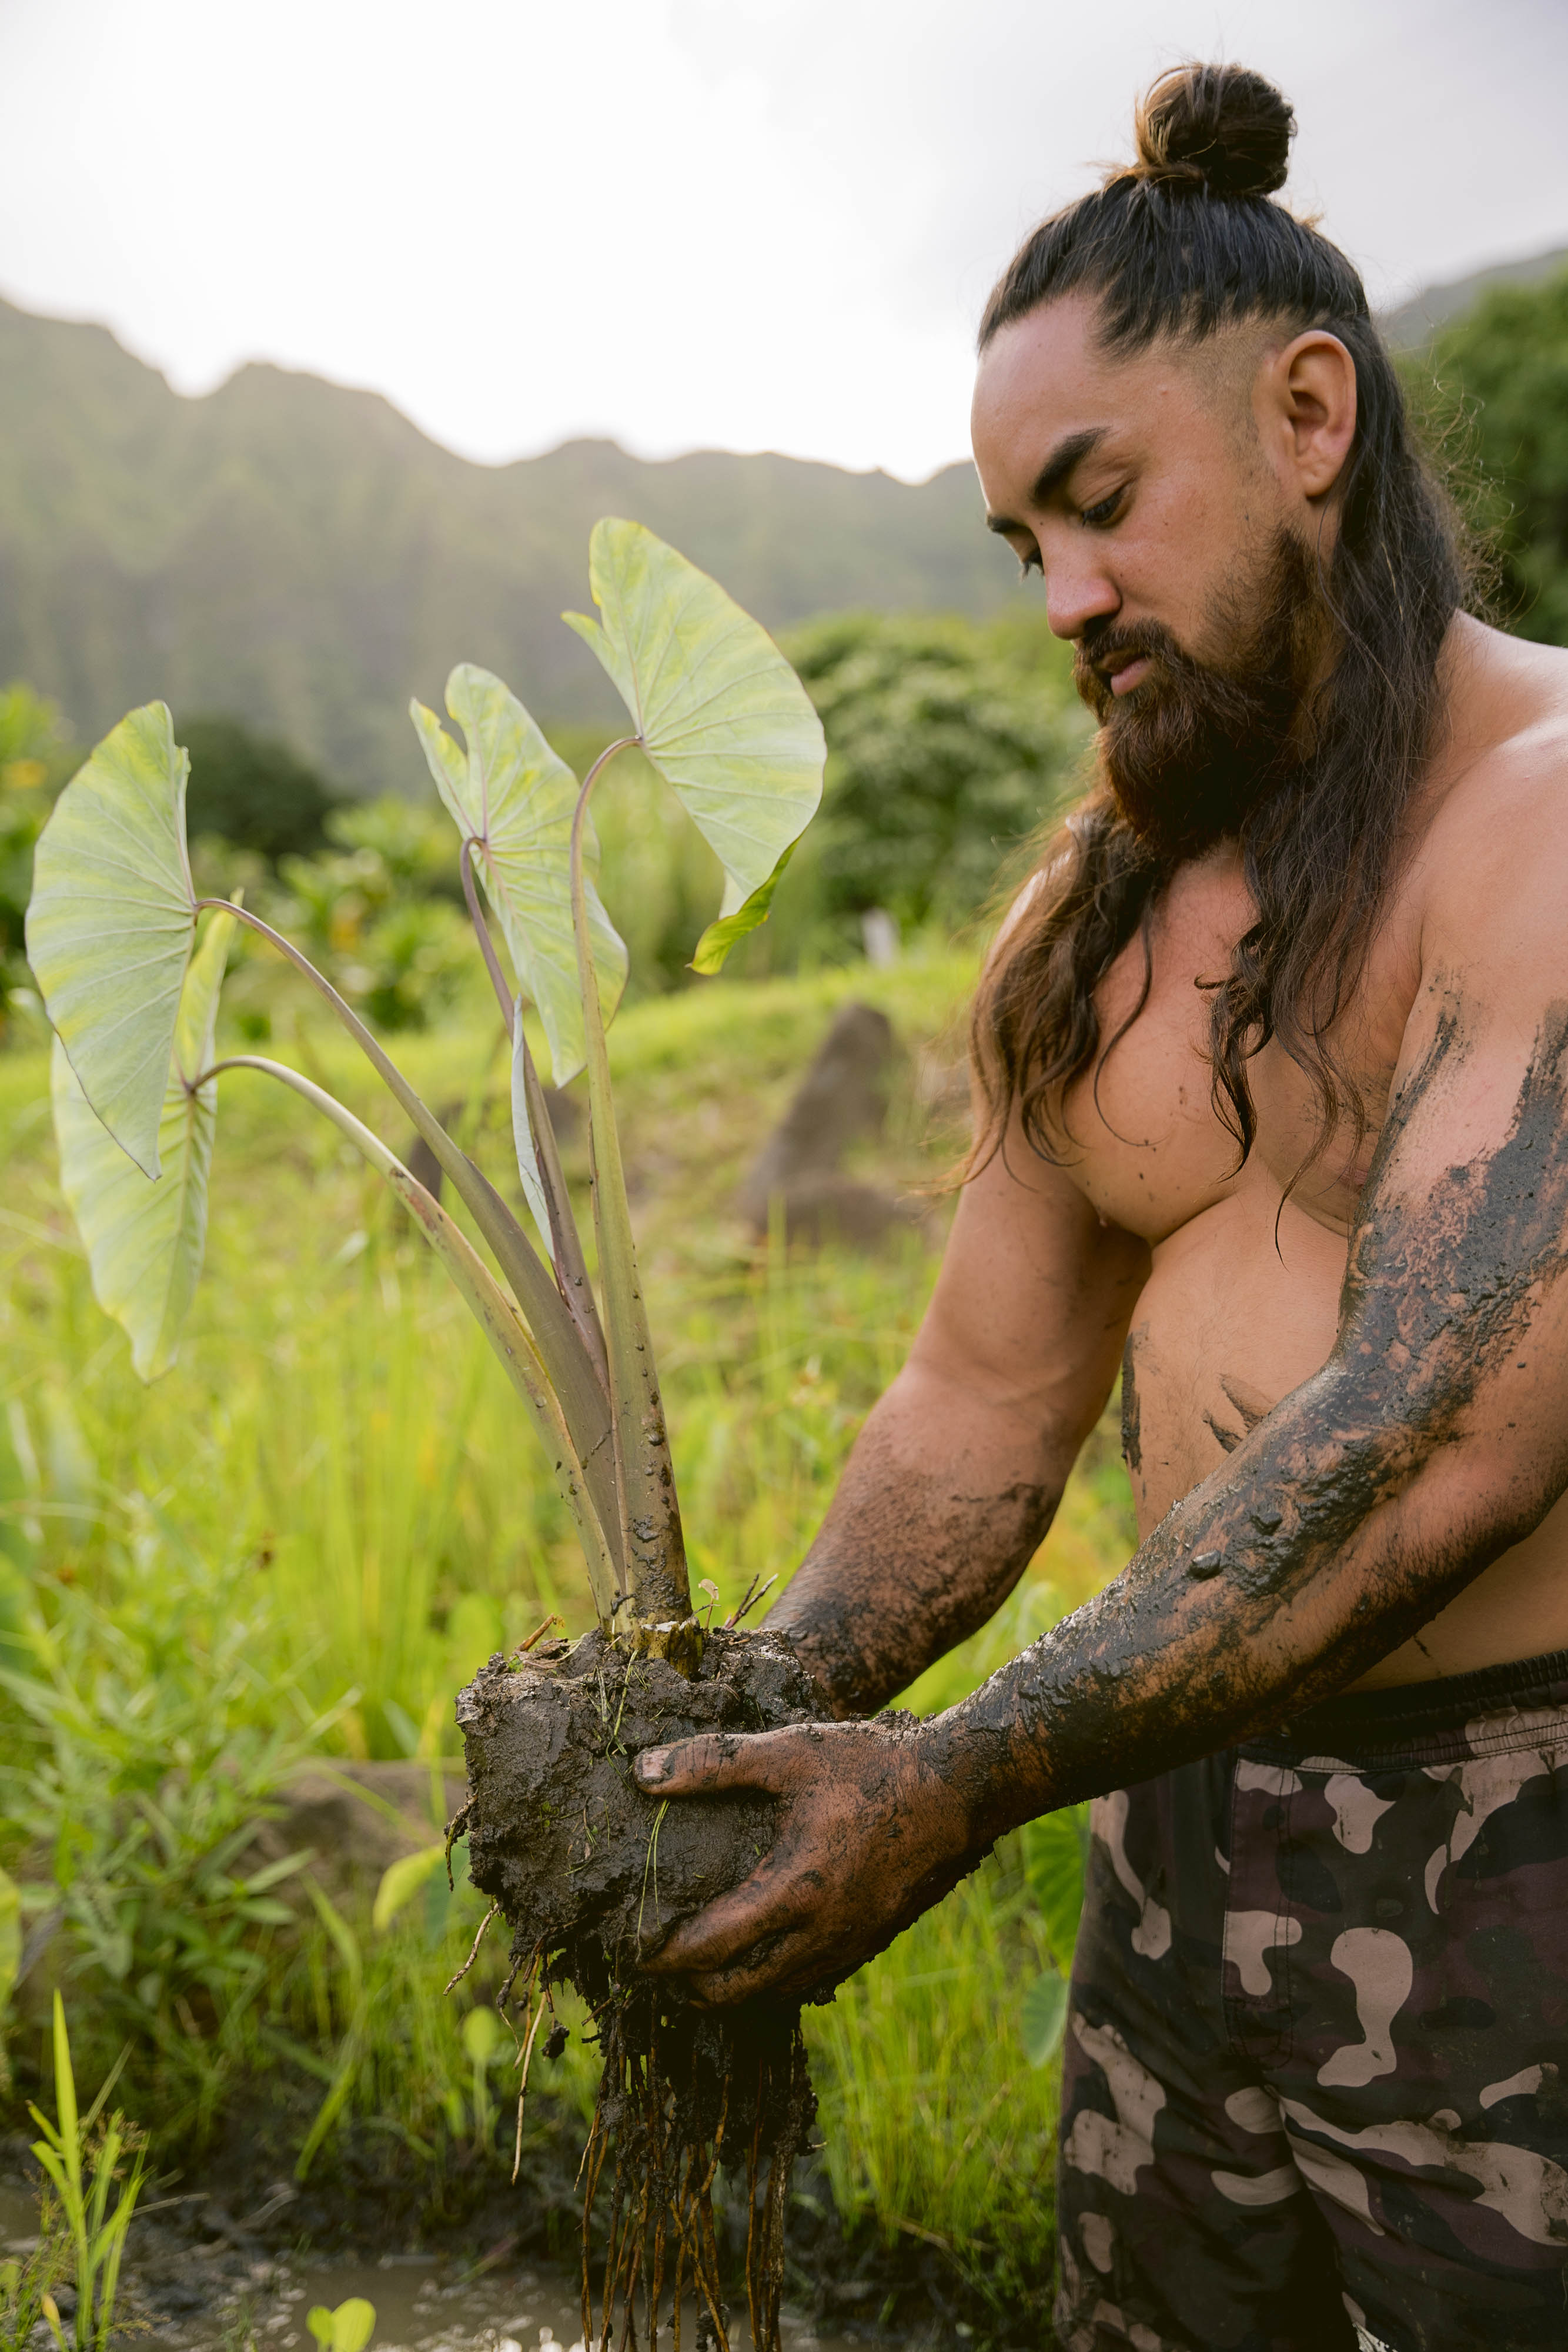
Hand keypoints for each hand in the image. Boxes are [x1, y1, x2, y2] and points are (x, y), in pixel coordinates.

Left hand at [632, 1716, 984, 2003]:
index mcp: (792, 1892)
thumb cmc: (871, 1767)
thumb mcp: (789, 1752)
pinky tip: (762, 1946)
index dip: (661, 1956)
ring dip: (730, 1986)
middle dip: (688, 1984)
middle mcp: (818, 1935)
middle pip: (733, 1991)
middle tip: (658, 1960)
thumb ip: (712, 1764)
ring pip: (771, 1992)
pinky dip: (773, 1977)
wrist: (958, 1790)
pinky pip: (808, 1979)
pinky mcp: (870, 1942)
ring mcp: (847, 1945)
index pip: (708, 1950)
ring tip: (700, 1957)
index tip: (632, 1947)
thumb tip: (641, 1774)